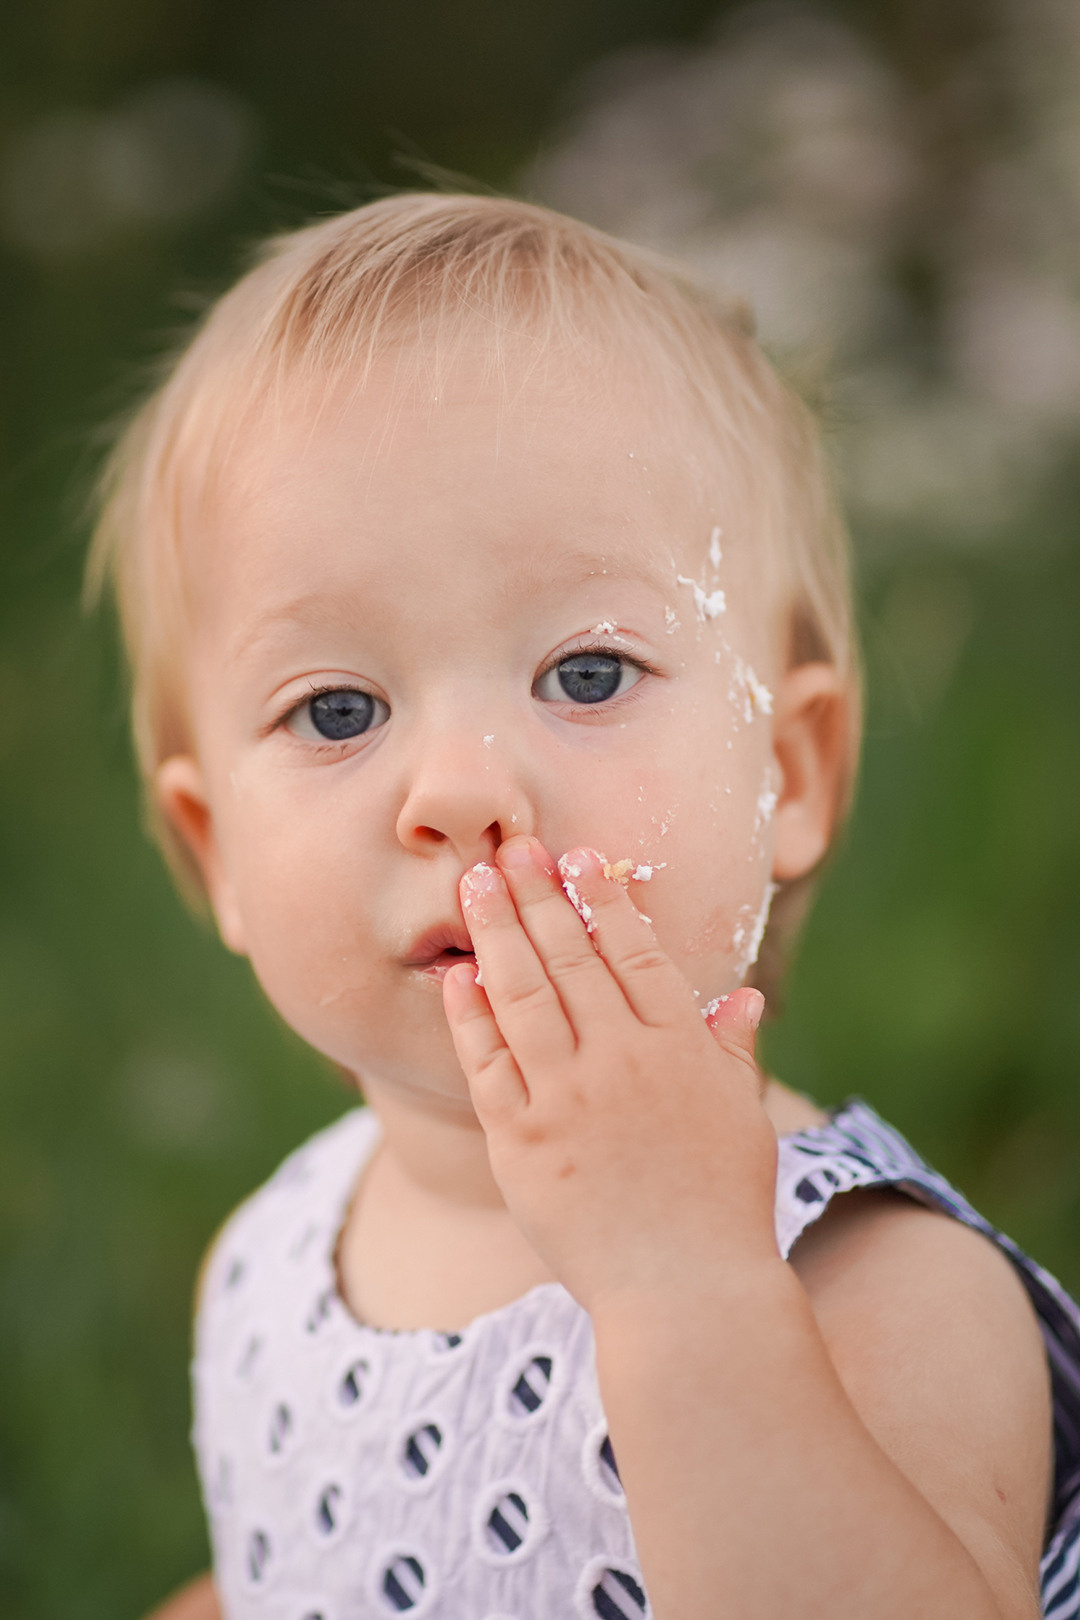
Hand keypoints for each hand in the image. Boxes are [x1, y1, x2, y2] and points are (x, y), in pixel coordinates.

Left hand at [442, 837, 779, 1313]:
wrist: (686, 1294)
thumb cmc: (723, 1207)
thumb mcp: (741, 1117)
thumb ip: (730, 1050)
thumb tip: (740, 996)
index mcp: (681, 1047)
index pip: (637, 953)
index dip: (605, 901)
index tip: (582, 858)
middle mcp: (623, 1060)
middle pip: (572, 958)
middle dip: (539, 896)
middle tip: (512, 847)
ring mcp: (568, 1098)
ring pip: (524, 995)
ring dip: (498, 932)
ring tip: (475, 884)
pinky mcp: (522, 1141)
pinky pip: (489, 1064)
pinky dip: (471, 1016)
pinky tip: (458, 976)